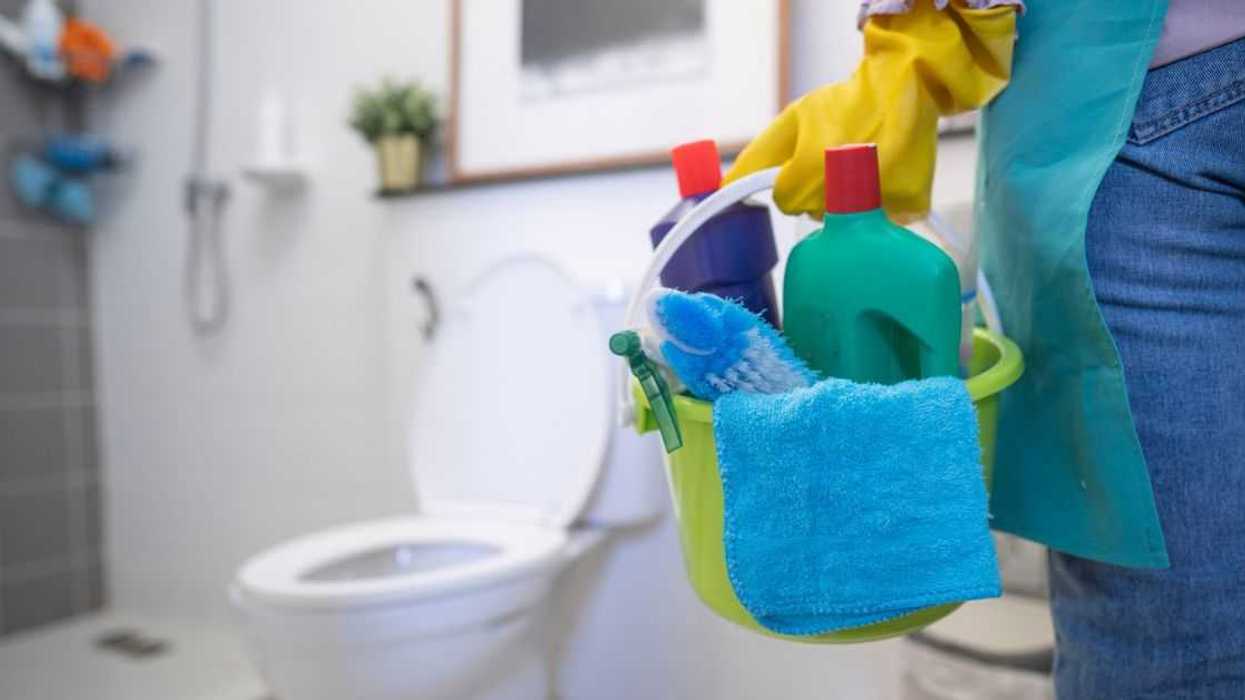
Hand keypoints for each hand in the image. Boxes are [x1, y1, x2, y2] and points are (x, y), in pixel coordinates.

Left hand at [725, 1, 1016, 220]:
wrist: (905, 85)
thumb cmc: (843, 103)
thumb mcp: (793, 120)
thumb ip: (757, 157)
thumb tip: (722, 188)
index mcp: (811, 169)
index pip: (786, 201)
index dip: (793, 181)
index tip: (806, 161)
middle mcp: (845, 190)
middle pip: (815, 212)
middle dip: (819, 191)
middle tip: (838, 158)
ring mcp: (881, 201)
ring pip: (849, 221)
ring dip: (849, 200)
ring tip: (864, 162)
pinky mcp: (910, 206)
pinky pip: (883, 220)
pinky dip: (883, 204)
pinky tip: (886, 175)